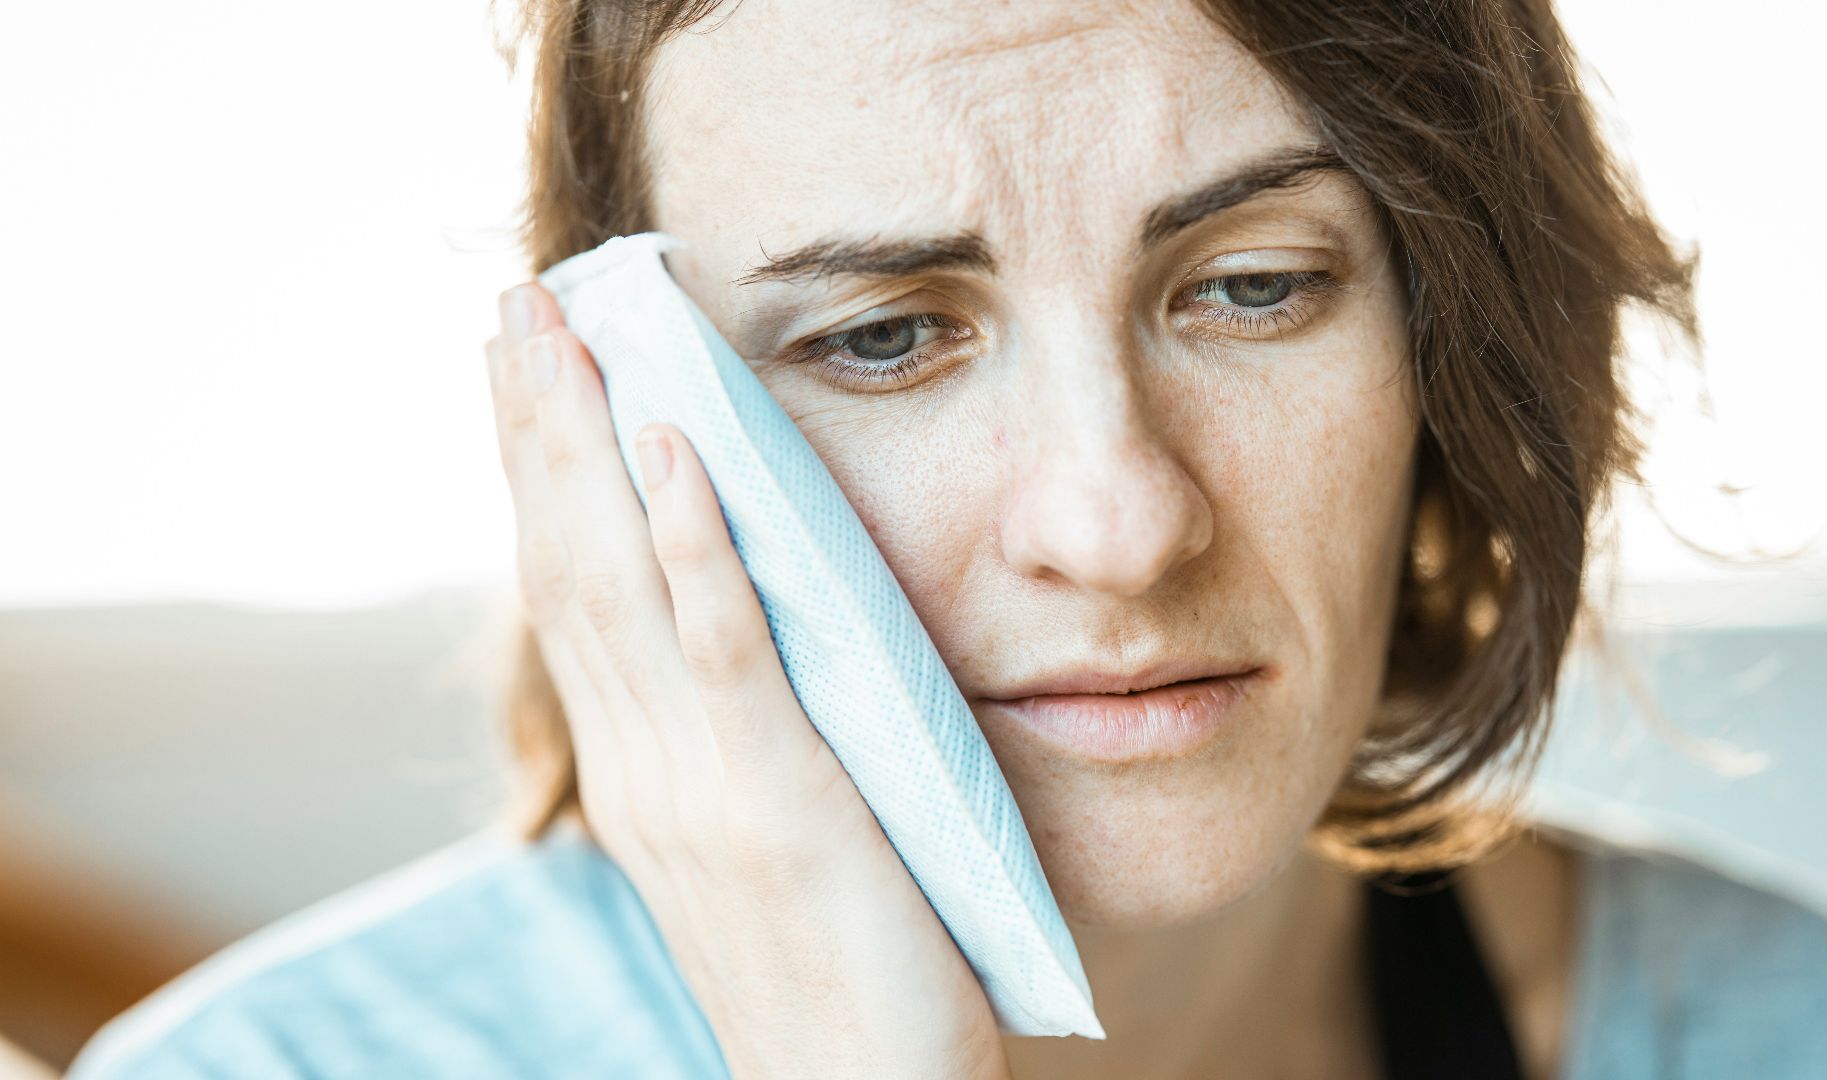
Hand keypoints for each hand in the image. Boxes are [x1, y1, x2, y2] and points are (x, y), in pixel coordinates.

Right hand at [484, 282, 1011, 1079]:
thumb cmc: (829, 976)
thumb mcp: (757, 843)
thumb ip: (732, 742)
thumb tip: (737, 643)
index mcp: (641, 773)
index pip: (570, 593)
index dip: (539, 473)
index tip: (523, 367)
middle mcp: (645, 766)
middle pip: (566, 561)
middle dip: (537, 425)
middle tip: (514, 301)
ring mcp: (700, 782)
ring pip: (618, 580)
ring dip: (584, 444)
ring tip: (561, 330)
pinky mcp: (781, 801)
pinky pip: (725, 648)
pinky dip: (689, 540)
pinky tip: (669, 446)